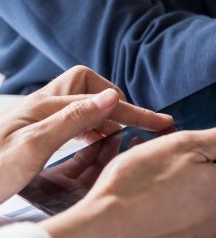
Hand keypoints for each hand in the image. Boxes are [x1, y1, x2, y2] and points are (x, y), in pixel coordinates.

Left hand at [0, 66, 172, 201]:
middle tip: (140, 126)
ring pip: (81, 104)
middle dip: (116, 103)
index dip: (133, 112)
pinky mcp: (33, 137)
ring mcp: (36, 121)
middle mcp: (40, 108)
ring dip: (104, 116)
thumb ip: (73, 120)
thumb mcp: (32, 149)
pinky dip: (90, 129)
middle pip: (88, 87)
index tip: (160, 124)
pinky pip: (71, 122)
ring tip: (123, 137)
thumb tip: (111, 96)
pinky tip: (94, 146)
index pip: (99, 99)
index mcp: (43, 108)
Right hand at [40, 115, 215, 237]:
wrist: (102, 237)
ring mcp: (198, 234)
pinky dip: (162, 201)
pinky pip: (176, 214)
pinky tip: (140, 195)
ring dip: (172, 179)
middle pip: (213, 173)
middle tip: (157, 156)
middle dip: (188, 160)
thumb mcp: (189, 145)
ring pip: (192, 192)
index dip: (204, 141)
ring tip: (143, 174)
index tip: (181, 142)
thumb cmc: (136, 192)